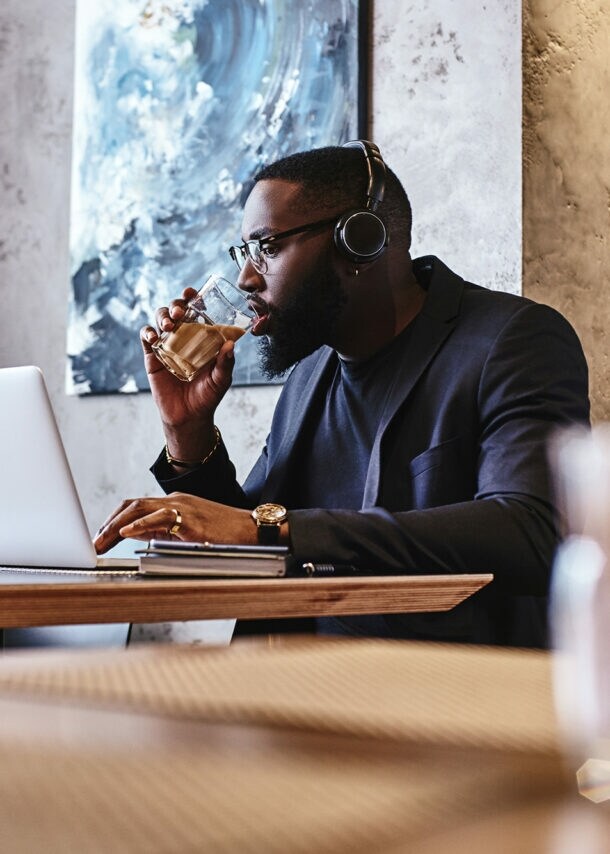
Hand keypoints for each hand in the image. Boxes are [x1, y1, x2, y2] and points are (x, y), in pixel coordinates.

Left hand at [94, 492, 257, 553]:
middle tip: (93, 541)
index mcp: (175, 503)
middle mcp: (176, 501)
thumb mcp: (189, 531)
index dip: (114, 519)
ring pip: (140, 507)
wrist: (252, 530)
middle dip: (108, 523)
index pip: (136, 506)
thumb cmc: (226, 534)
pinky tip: (125, 533)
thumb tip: (139, 536)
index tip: (100, 536)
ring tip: (101, 539)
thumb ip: (165, 530)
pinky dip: (138, 524)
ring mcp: (183, 507)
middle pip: (132, 504)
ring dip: (116, 524)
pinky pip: (159, 518)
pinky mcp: (191, 518)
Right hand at [142, 288, 235, 456]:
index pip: (196, 311)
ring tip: (169, 325)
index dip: (193, 298)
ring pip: (160, 320)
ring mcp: (167, 345)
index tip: (193, 292)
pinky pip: (147, 338)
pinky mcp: (153, 357)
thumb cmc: (208, 396)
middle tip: (180, 312)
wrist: (189, 417)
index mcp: (201, 337)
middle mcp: (183, 337)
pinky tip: (154, 336)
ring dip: (162, 317)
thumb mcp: (221, 380)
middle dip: (176, 305)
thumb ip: (225, 363)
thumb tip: (231, 346)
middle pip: (175, 311)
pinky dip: (148, 332)